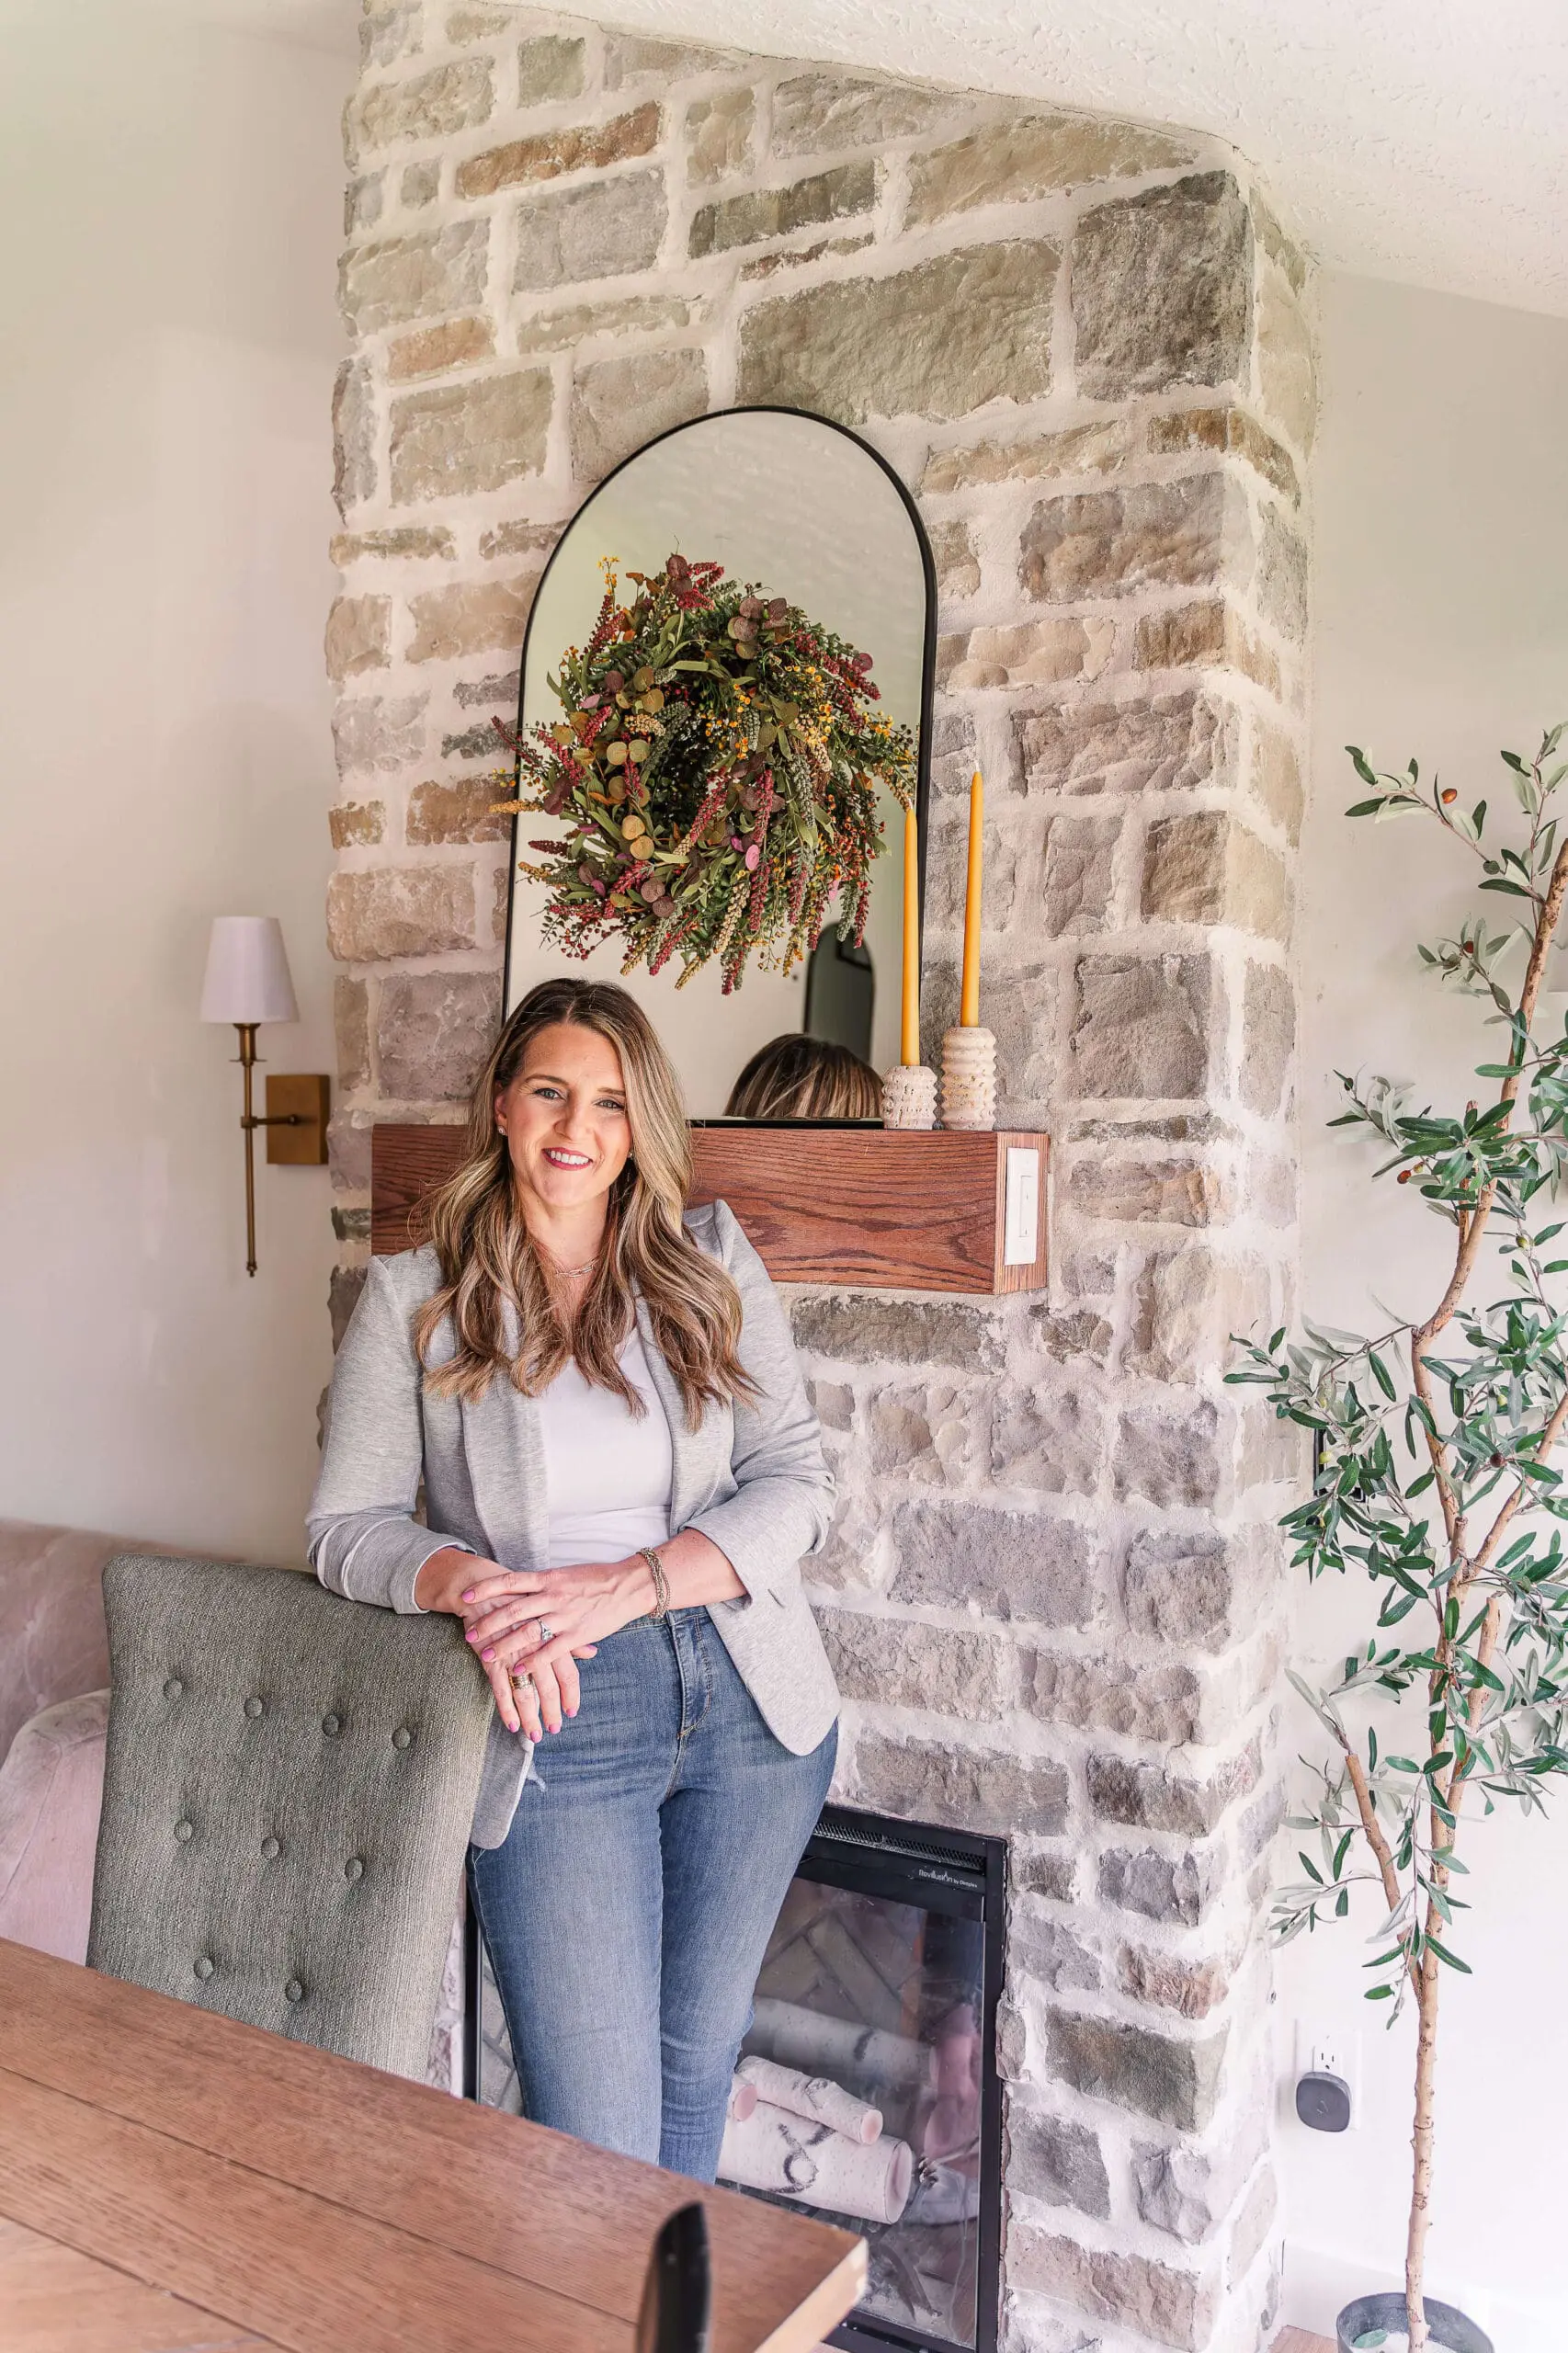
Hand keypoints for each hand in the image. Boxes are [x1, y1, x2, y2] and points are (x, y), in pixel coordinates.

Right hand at [415, 1547, 597, 1738]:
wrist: (484, 1584)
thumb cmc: (521, 1598)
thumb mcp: (551, 1613)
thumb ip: (571, 1636)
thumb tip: (592, 1652)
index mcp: (554, 1634)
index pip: (569, 1672)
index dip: (571, 1695)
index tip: (573, 1712)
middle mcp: (537, 1645)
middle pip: (549, 1686)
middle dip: (552, 1711)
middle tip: (554, 1729)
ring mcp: (514, 1651)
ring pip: (527, 1691)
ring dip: (531, 1717)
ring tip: (534, 1735)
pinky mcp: (491, 1654)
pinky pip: (501, 1687)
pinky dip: (507, 1708)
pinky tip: (512, 1724)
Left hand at [461, 1557, 651, 1725]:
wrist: (627, 1586)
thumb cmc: (596, 1579)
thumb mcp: (565, 1575)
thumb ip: (543, 1583)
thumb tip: (521, 1587)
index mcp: (548, 1578)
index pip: (510, 1581)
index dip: (486, 1588)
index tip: (466, 1596)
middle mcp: (553, 1595)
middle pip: (513, 1609)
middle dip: (489, 1621)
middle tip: (470, 1632)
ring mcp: (564, 1615)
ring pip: (527, 1630)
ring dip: (504, 1643)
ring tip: (485, 1654)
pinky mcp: (577, 1634)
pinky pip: (549, 1650)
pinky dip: (531, 1661)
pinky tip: (517, 1669)